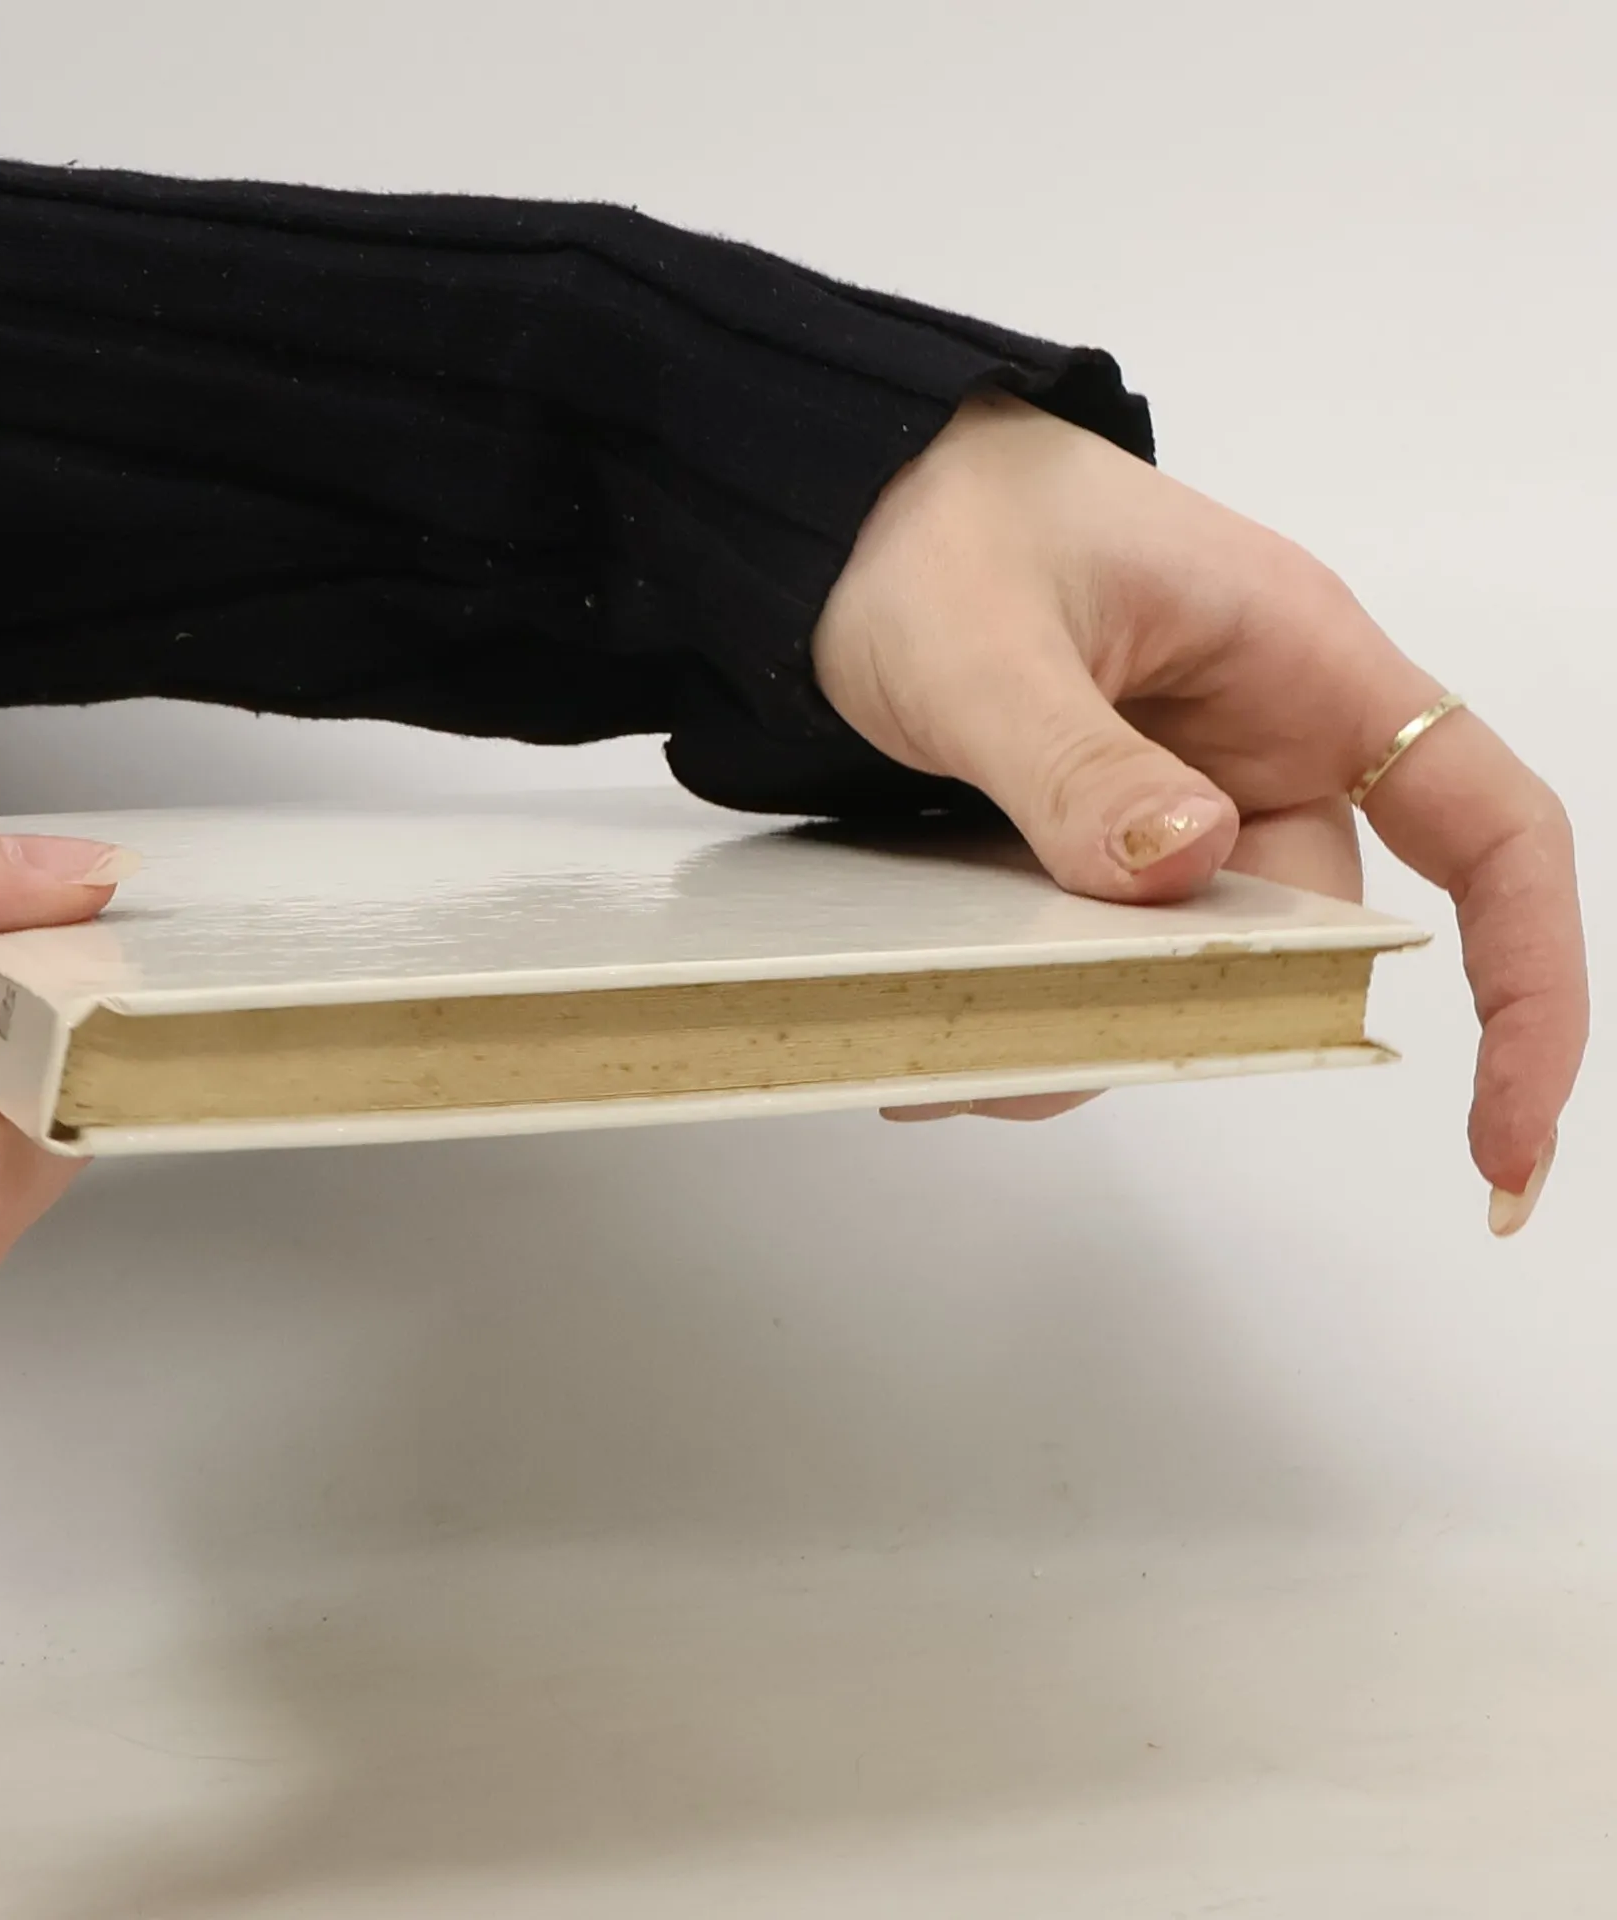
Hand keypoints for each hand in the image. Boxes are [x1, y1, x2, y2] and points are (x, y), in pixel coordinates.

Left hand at [815, 395, 1586, 1233]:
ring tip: (965, 1054)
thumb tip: (1190, 870)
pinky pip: (1104, 947)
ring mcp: (1176, 795)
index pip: (1486, 825)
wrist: (838, 513)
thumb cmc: (929, 523)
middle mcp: (1259, 740)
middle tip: (1057, 1062)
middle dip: (1212, 1021)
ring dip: (1095, 1024)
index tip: (1503, 1131)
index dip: (1528, 981)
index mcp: (1298, 662)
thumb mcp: (982, 644)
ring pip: (1190, 962)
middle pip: (1309, 934)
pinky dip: (1039, 997)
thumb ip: (1075, 762)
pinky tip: (942, 1018)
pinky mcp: (1096, 835)